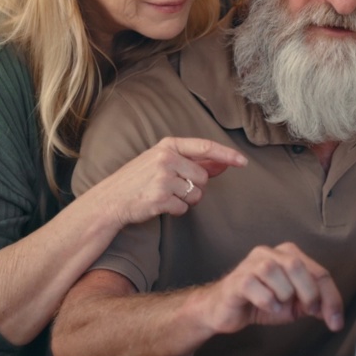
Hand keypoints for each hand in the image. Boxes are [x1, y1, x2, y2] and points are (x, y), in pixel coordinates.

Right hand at [92, 137, 246, 226]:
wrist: (111, 199)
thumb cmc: (140, 179)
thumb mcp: (163, 162)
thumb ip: (193, 162)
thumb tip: (222, 164)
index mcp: (168, 145)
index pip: (205, 147)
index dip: (227, 154)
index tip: (243, 161)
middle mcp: (166, 159)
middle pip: (203, 177)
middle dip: (196, 187)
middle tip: (175, 187)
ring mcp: (162, 178)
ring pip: (196, 195)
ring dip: (186, 200)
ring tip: (165, 195)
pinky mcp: (160, 198)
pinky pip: (184, 208)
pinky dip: (176, 210)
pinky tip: (160, 205)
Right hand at [204, 243, 343, 334]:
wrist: (225, 309)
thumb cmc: (259, 301)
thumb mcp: (292, 304)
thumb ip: (312, 303)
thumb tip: (332, 313)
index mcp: (288, 255)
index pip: (318, 272)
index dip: (331, 297)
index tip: (336, 320)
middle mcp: (270, 253)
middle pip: (298, 267)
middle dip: (309, 294)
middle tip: (308, 311)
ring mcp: (252, 264)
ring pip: (276, 273)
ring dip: (284, 296)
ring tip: (279, 305)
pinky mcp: (238, 279)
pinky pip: (257, 287)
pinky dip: (267, 302)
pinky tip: (267, 307)